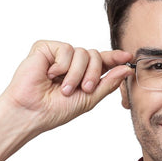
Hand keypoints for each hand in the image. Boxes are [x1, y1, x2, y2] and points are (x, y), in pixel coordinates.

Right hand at [0, 40, 132, 133]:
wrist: (33, 112)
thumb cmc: (56, 110)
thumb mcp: (89, 99)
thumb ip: (108, 83)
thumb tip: (127, 69)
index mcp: (83, 74)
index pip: (103, 62)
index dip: (116, 58)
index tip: (128, 56)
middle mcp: (73, 63)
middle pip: (95, 55)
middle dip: (93, 74)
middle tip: (84, 89)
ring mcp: (59, 55)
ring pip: (82, 52)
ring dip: (76, 74)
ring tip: (63, 88)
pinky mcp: (46, 48)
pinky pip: (66, 49)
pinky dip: (62, 65)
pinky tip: (50, 75)